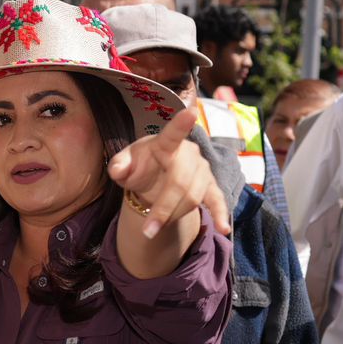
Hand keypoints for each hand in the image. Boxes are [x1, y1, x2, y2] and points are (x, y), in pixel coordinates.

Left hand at [107, 108, 232, 239]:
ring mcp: (202, 169)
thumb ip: (119, 165)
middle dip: (164, 208)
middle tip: (147, 231)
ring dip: (173, 216)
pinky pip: (217, 200)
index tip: (190, 112)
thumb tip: (119, 170)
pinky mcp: (210, 185)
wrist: (153, 178)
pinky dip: (220, 214)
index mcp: (165, 143)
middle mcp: (189, 153)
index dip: (181, 123)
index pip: (172, 133)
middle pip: (180, 183)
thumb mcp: (124, 164)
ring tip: (153, 228)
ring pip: (193, 197)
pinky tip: (223, 229)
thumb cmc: (139, 165)